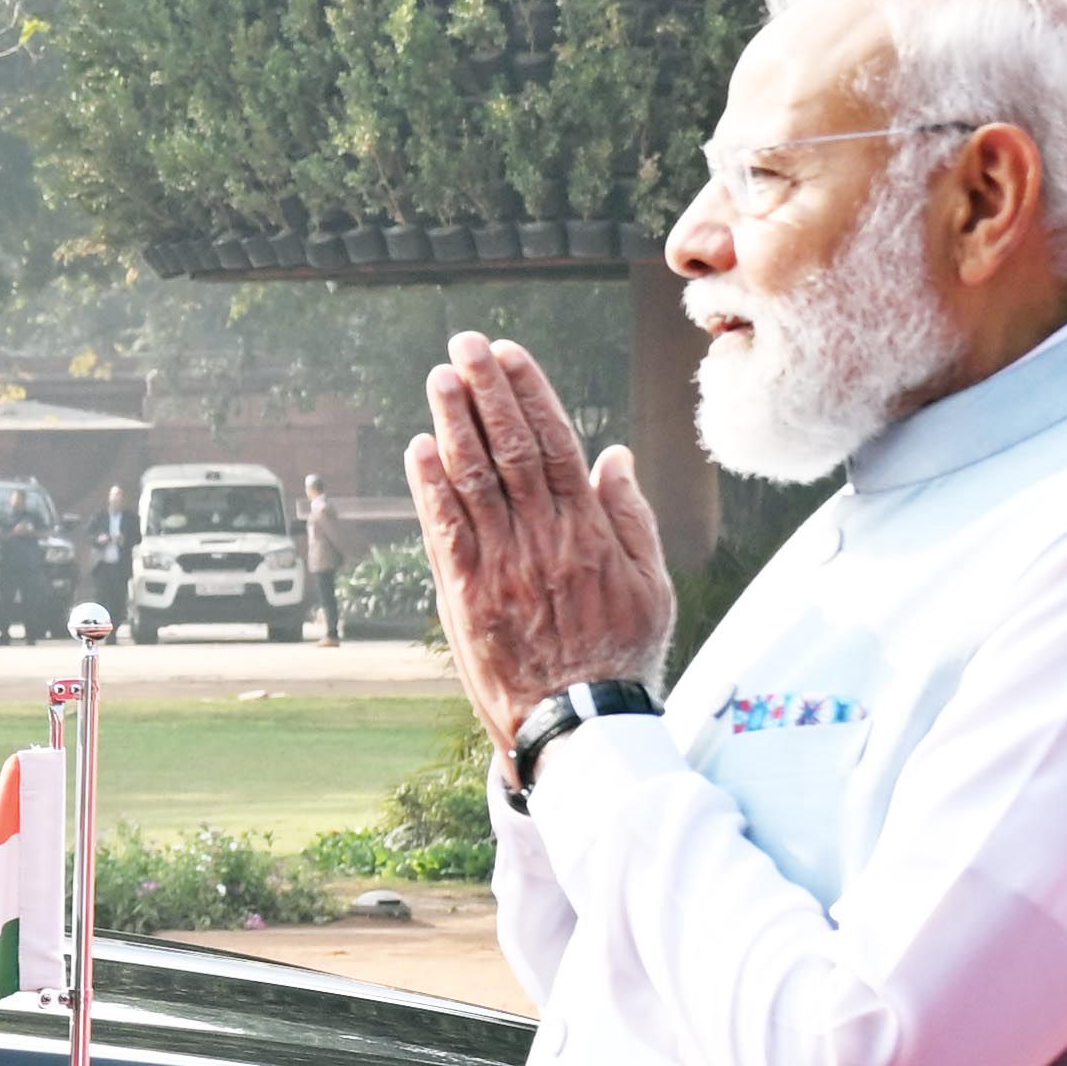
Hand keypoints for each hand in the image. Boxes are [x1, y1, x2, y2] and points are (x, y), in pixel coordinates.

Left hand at [404, 331, 672, 755]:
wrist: (578, 721)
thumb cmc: (618, 653)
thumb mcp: (649, 582)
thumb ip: (629, 516)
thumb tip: (612, 455)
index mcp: (590, 528)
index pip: (556, 442)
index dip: (530, 393)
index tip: (512, 354)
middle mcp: (545, 538)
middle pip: (512, 448)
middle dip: (487, 390)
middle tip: (465, 344)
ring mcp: (503, 565)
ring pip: (476, 480)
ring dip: (455, 424)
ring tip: (439, 379)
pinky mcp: (468, 596)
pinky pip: (447, 531)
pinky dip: (430, 488)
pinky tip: (418, 450)